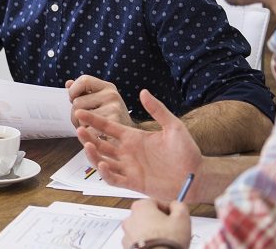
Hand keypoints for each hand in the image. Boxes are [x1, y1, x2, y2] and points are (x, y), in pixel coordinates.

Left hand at [66, 75, 134, 128]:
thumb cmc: (109, 115)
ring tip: (91, 126)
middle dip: (75, 114)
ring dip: (80, 126)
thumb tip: (68, 83)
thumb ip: (83, 91)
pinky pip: (87, 130)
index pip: (84, 80)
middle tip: (85, 119)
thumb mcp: (99, 99)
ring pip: (80, 117)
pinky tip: (95, 134)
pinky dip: (87, 135)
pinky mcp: (113, 124)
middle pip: (77, 102)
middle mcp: (112, 95)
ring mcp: (114, 109)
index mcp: (107, 87)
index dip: (73, 90)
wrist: (129, 133)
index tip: (74, 99)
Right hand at [76, 89, 201, 200]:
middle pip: (99, 143)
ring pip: (102, 160)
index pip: (108, 127)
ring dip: (92, 154)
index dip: (93, 120)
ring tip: (87, 145)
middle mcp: (127, 152)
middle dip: (87, 136)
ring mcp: (128, 168)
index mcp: (133, 137)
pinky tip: (103, 164)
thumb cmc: (188, 151)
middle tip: (78, 129)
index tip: (80, 111)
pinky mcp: (133, 182)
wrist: (197, 175)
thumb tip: (143, 92)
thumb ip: (158, 110)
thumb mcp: (174, 126)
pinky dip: (105, 173)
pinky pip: (113, 179)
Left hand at [121, 199, 190, 247]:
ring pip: (143, 230)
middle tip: (172, 230)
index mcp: (141, 207)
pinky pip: (139, 242)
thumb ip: (179, 206)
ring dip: (152, 233)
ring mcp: (127, 234)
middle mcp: (130, 219)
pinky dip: (146, 243)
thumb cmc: (167, 242)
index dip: (168, 209)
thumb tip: (177, 205)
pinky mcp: (127, 246)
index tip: (175, 216)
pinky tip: (157, 247)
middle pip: (148, 216)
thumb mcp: (182, 219)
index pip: (156, 202)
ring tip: (165, 241)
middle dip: (160, 222)